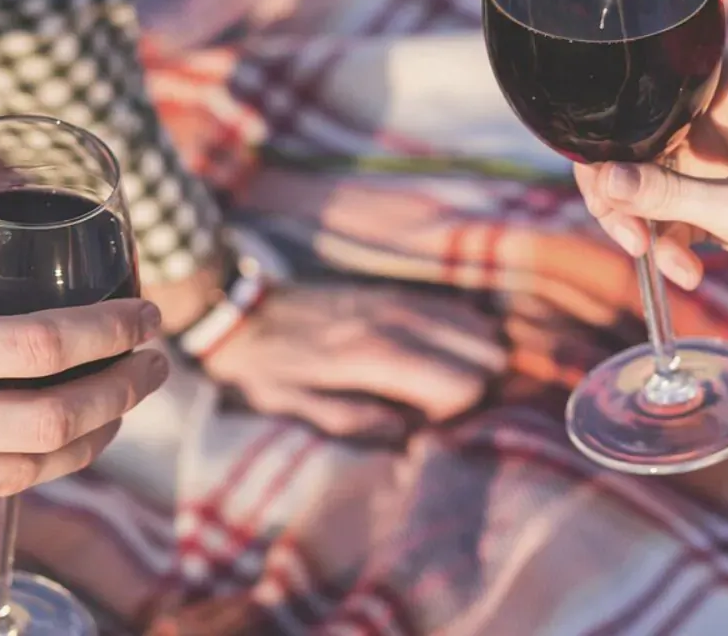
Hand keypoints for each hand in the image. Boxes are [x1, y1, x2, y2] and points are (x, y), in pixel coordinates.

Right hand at [0, 219, 169, 531]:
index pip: (38, 346)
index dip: (110, 332)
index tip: (148, 316)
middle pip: (54, 421)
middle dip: (125, 391)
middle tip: (157, 364)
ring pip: (27, 470)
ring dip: (91, 437)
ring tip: (122, 404)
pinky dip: (26, 462)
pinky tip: (49, 437)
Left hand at [201, 282, 506, 440]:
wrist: (240, 312)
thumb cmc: (264, 370)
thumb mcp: (294, 409)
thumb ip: (353, 422)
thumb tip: (407, 435)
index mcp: (376, 356)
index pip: (464, 384)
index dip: (458, 414)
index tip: (427, 427)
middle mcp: (400, 321)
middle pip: (487, 354)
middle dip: (479, 387)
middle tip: (441, 409)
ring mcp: (403, 301)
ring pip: (481, 328)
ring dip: (475, 361)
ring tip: (442, 385)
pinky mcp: (399, 292)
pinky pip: (460, 309)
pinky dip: (466, 336)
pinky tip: (441, 357)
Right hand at [575, 59, 727, 348]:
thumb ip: (665, 195)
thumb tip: (601, 181)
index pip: (658, 84)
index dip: (622, 127)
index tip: (609, 179)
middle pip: (643, 138)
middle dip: (627, 191)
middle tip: (626, 233)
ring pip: (651, 179)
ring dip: (647, 224)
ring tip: (659, 260)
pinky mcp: (726, 198)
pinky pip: (672, 210)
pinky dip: (670, 241)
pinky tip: (688, 272)